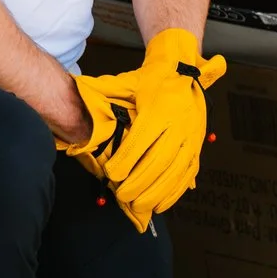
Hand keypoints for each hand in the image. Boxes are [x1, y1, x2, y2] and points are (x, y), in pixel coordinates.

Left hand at [54, 31, 223, 230]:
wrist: (184, 72)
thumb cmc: (151, 81)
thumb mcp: (129, 83)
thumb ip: (107, 94)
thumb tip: (79, 99)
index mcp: (161, 109)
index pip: (143, 139)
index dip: (127, 160)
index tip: (112, 174)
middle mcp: (179, 124)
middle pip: (160, 160)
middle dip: (140, 181)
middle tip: (121, 194)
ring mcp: (191, 138)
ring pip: (175, 171)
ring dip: (156, 192)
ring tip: (138, 205)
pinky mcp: (197, 148)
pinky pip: (188, 175)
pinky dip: (174, 192)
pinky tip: (159, 205)